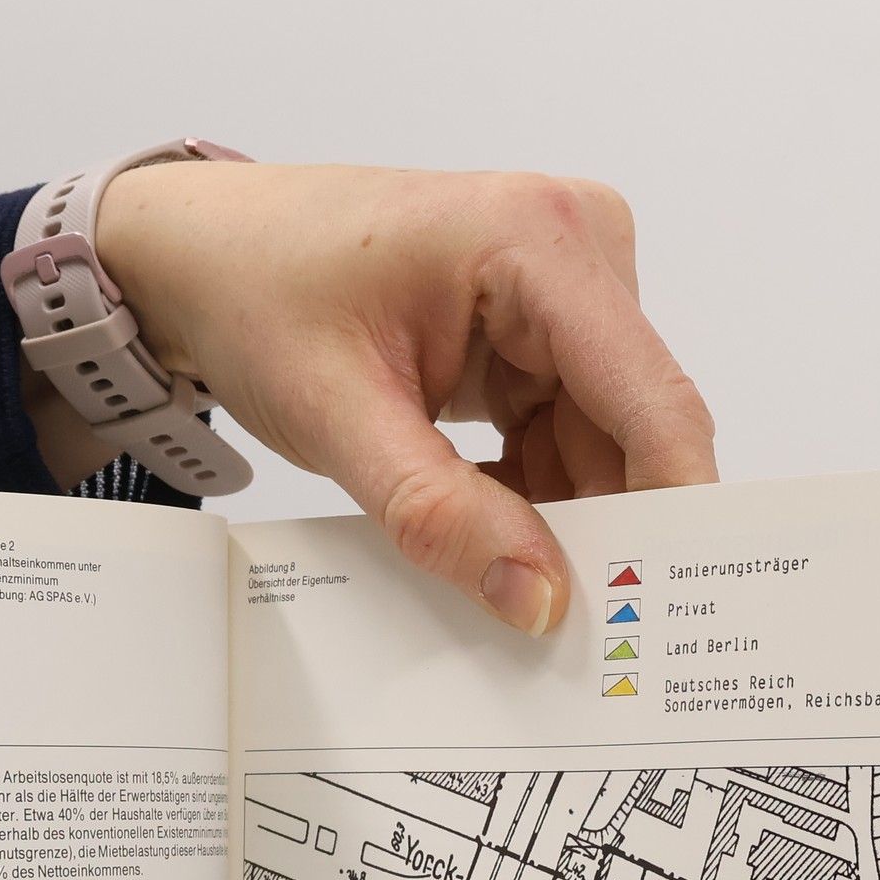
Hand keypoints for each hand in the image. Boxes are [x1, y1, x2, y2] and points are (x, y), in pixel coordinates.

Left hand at [94, 161, 717, 633]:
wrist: (204, 255)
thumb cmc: (257, 294)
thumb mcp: (338, 417)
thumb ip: (440, 514)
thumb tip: (540, 597)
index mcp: (539, 241)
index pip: (651, 400)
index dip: (675, 509)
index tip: (672, 611)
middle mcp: (575, 252)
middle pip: (633, 429)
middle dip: (609, 531)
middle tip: (582, 638)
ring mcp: (563, 294)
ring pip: (600, 447)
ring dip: (560, 522)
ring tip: (507, 588)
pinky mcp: (538, 335)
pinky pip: (563, 440)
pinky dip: (529, 498)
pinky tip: (481, 534)